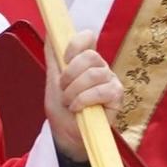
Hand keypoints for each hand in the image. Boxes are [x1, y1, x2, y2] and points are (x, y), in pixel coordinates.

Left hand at [47, 29, 122, 158]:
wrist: (66, 134)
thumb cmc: (62, 108)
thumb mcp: (52, 80)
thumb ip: (53, 56)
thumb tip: (50, 31)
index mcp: (85, 60)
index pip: (88, 38)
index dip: (76, 44)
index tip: (65, 58)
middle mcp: (100, 67)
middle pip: (90, 56)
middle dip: (70, 74)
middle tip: (63, 89)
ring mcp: (110, 81)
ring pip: (94, 74)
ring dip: (75, 91)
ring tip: (70, 102)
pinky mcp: (117, 96)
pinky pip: (103, 90)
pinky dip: (85, 100)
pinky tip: (79, 108)